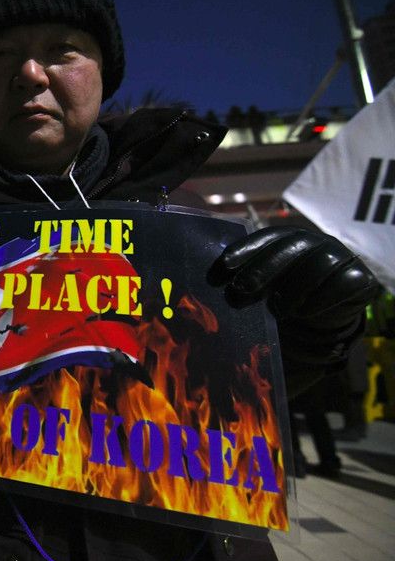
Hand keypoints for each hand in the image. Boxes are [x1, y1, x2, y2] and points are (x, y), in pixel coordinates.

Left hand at [208, 227, 379, 392]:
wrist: (321, 322)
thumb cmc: (281, 301)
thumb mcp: (259, 290)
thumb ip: (239, 282)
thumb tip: (199, 287)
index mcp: (287, 239)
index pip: (265, 238)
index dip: (243, 251)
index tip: (221, 270)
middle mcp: (314, 243)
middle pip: (289, 248)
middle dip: (262, 270)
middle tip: (240, 293)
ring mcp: (339, 257)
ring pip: (318, 264)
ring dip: (293, 288)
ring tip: (277, 310)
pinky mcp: (360, 278)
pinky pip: (344, 283)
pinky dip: (322, 298)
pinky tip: (304, 312)